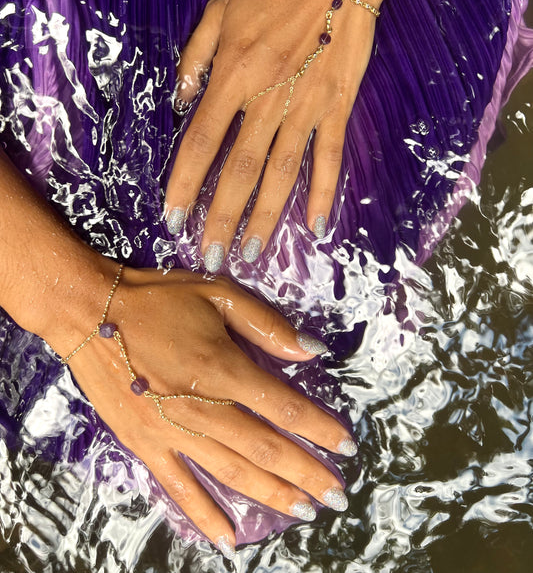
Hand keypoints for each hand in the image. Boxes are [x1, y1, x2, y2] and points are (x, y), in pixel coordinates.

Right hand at [66, 267, 355, 557]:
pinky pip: (179, 487)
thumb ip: (267, 324)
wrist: (91, 311)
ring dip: (271, 495)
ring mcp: (170, 431)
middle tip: (337, 494)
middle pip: (265, 450)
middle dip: (306, 473)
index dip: (320, 429)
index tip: (347, 446)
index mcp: (223, 367)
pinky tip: (230, 539)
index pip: (284, 407)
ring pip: (231, 473)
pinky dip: (205, 515)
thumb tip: (313, 349)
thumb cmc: (159, 298)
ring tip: (304, 511)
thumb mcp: (218, 293)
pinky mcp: (144, 444)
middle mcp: (201, 408)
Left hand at [164, 0, 378, 268]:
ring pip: (281, 174)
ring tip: (252, 254)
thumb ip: (194, 58)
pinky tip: (318, 228)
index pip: (200, 143)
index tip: (174, 220)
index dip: (184, 185)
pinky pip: (329, 158)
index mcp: (232, 77)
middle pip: (239, 171)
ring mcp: (305, 108)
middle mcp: (265, 101)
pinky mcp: (336, 109)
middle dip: (222, 218)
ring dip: (266, 217)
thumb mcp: (217, 9)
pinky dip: (325, 193)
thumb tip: (180, 102)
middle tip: (210, 257)